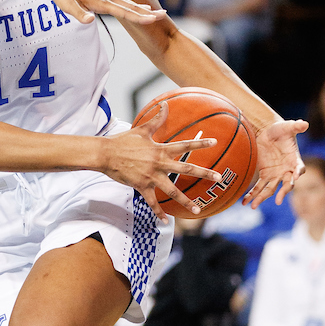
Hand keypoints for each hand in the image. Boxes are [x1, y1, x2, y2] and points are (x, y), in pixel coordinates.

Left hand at [39, 0, 165, 26]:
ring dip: (138, 6)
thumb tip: (90, 20)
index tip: (154, 19)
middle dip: (146, 12)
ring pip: (124, 1)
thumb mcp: (66, 5)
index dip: (140, 16)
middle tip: (164, 14)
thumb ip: (78, 13)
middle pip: (129, 6)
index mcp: (99, 2)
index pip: (124, 12)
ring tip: (151, 9)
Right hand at [102, 102, 220, 219]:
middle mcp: (159, 163)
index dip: (200, 143)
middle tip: (218, 177)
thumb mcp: (142, 129)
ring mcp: (151, 176)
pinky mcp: (141, 186)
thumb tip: (165, 104)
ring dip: (186, 201)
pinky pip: (152, 202)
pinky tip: (166, 221)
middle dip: (203, 173)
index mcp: (160, 149)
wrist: (106, 154)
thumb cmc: (123, 141)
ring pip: (172, 191)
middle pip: (185, 169)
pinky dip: (159, 213)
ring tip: (198, 209)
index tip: (215, 142)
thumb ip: (157, 119)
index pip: (184, 145)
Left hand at [244, 118, 307, 207]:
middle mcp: (287, 170)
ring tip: (254, 206)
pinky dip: (252, 194)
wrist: (267, 132)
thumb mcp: (287, 127)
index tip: (295, 177)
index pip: (299, 168)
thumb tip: (304, 123)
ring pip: (270, 189)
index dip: (297, 173)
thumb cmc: (280, 130)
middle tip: (278, 200)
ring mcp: (275, 175)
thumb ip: (295, 126)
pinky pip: (258, 187)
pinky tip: (245, 202)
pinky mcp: (265, 175)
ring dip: (262, 198)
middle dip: (282, 192)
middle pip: (286, 184)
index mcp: (294, 160)